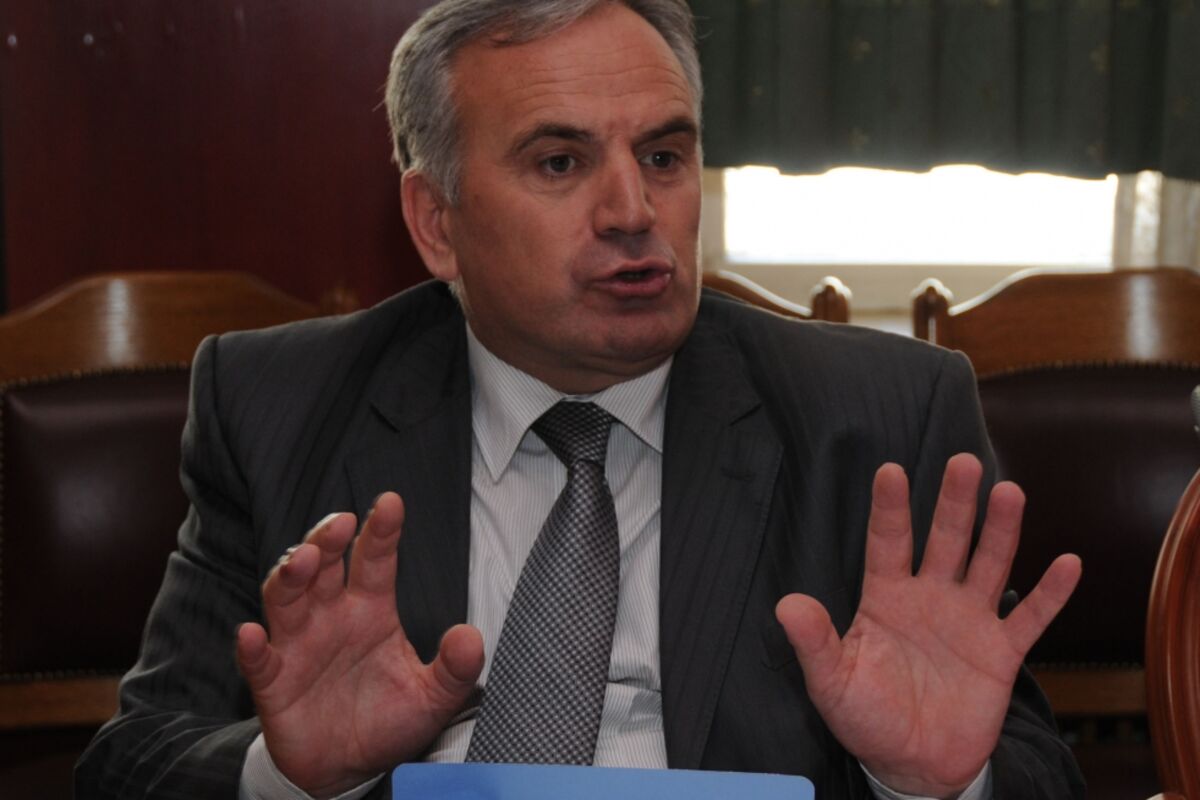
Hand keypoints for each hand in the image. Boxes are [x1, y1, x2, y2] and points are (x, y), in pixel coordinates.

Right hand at [236, 492, 483, 798]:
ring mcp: (298, 645)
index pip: (375, 560)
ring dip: (290, 575)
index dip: (381, 531)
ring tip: (302, 561)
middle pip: (323, 566)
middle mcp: (331, 616)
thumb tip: (470, 638)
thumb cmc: (387, 721)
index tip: (390, 503)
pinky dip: (252, 646)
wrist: (348, 768)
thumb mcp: (433, 698)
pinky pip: (259, 660)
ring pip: (286, 598)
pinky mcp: (273, 681)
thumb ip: (454, 669)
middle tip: (339, 524)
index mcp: (371, 609)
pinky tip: (252, 634)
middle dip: (326, 540)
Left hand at [776, 454, 1080, 797]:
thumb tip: (786, 605)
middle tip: (962, 462)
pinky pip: (1030, 618)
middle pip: (945, 540)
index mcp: (885, 598)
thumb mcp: (831, 682)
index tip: (890, 471)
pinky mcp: (1000, 653)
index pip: (887, 542)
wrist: (913, 763)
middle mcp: (930, 598)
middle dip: (953, 503)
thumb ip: (814, 643)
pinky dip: (1050, 593)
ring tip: (1009, 493)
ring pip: (988, 565)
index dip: (889, 508)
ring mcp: (968, 621)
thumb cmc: (866, 717)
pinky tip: (1068, 562)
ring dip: (1000, 531)